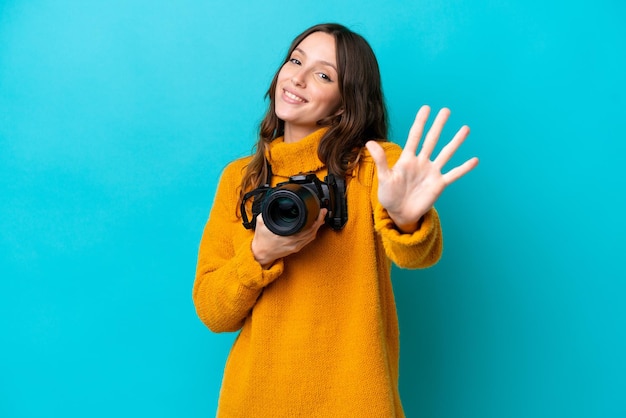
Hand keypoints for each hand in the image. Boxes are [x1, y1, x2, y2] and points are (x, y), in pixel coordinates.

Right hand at [251, 209, 327, 267]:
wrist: (260, 254)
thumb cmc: (262, 241)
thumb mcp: (262, 222)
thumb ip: (267, 212)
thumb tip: (271, 203)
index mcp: (288, 236)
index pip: (307, 227)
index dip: (316, 219)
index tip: (319, 211)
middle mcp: (294, 242)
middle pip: (313, 231)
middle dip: (320, 221)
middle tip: (323, 212)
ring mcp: (296, 246)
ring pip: (312, 236)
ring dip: (318, 227)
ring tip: (321, 218)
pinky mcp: (296, 248)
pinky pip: (308, 240)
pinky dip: (313, 233)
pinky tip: (315, 228)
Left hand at [365, 105, 478, 232]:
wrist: (399, 213)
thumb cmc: (389, 195)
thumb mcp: (384, 177)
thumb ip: (380, 160)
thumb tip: (370, 142)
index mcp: (407, 159)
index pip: (415, 136)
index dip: (420, 122)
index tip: (426, 108)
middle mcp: (421, 162)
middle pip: (432, 140)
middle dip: (438, 125)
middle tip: (446, 110)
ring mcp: (432, 172)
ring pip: (446, 153)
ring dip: (456, 142)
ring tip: (465, 129)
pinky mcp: (439, 185)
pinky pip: (454, 174)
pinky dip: (464, 168)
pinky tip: (475, 160)